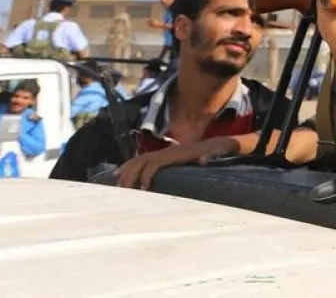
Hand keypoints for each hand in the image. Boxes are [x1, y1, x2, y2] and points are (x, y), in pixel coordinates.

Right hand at [116, 138, 236, 190]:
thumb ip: (213, 155)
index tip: (145, 189)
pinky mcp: (166, 157)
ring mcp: (166, 153)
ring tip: (116, 183)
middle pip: (143, 159)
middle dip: (131, 173)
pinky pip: (145, 161)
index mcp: (177, 153)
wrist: (219, 144)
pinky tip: (122, 175)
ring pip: (140, 159)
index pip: (155, 162)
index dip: (147, 175)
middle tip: (122, 190)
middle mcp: (168, 151)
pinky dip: (132, 166)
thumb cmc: (219, 151)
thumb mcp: (218, 153)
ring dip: (127, 169)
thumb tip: (205, 159)